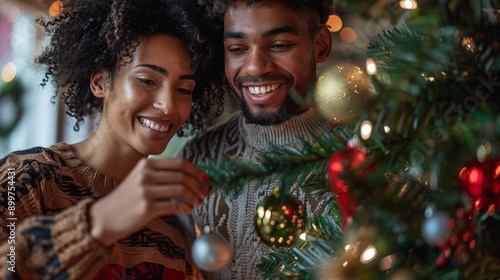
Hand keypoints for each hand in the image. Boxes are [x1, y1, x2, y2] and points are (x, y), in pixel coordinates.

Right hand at [89, 158, 209, 246]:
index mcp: (147, 164)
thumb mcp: (140, 179)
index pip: (179, 163)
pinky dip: (184, 207)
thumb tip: (190, 177)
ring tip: (198, 202)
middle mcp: (146, 175)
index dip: (196, 171)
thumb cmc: (126, 199)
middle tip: (205, 192)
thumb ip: (161, 174)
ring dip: (194, 196)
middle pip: (182, 175)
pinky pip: (173, 206)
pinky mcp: (147, 208)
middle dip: (198, 184)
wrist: (103, 217)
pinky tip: (188, 210)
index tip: (206, 179)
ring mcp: (146, 191)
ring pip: (180, 189)